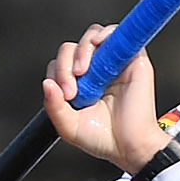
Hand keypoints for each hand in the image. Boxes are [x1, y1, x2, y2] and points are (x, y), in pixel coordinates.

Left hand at [41, 26, 166, 172]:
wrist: (131, 147)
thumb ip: (53, 106)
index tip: (65, 95)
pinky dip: (104, 34)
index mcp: (81, 84)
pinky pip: (117, 33)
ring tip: (83, 71)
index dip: (58, 73)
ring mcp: (114, 63)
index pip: (62, 63)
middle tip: (71, 90)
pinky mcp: (133, 58)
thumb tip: (47, 84)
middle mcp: (97, 71)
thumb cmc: (104, 139)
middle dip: (65, 65)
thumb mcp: (68, 126)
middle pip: (73, 48)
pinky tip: (98, 50)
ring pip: (92, 36)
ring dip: (82, 49)